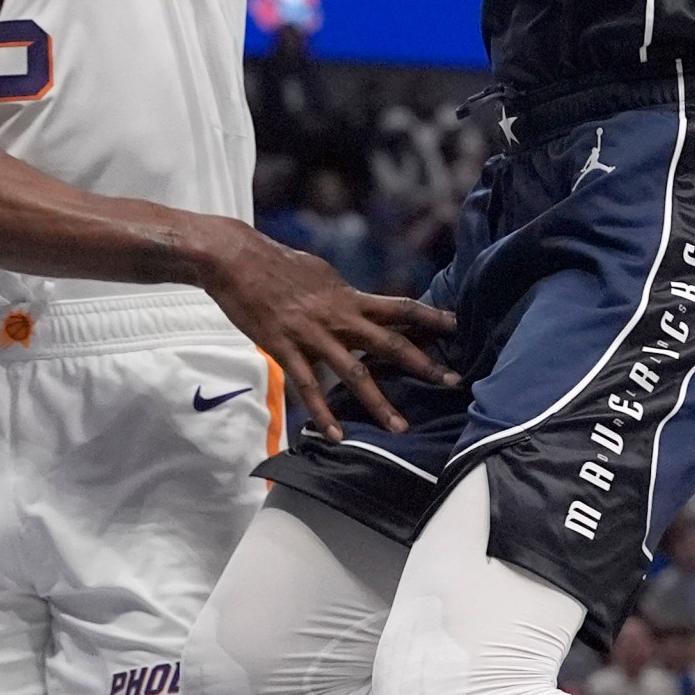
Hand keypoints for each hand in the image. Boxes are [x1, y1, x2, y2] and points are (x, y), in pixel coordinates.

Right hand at [190, 219, 456, 438]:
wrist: (237, 260)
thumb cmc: (277, 265)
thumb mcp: (321, 273)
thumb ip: (342, 294)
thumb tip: (358, 304)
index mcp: (348, 297)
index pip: (399, 306)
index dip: (430, 316)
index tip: (458, 326)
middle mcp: (338, 316)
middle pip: (390, 343)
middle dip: (423, 364)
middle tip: (452, 381)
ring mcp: (312, 334)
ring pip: (354, 374)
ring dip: (379, 403)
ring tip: (400, 427)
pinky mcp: (285, 349)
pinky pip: (308, 387)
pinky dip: (323, 413)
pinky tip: (335, 435)